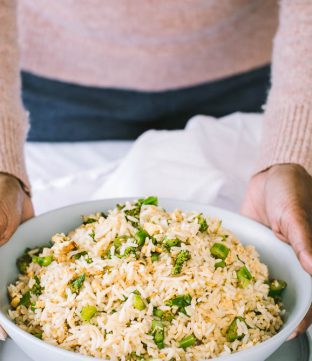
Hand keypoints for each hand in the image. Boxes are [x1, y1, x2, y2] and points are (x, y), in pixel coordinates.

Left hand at [241, 163, 311, 337]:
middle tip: (251, 326)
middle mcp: (289, 261)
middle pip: (284, 292)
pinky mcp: (251, 247)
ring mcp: (269, 255)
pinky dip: (234, 271)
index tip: (287, 331)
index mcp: (306, 257)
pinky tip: (219, 282)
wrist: (269, 175)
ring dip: (250, 294)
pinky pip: (243, 262)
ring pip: (261, 280)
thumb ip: (305, 240)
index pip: (309, 293)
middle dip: (271, 309)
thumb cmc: (291, 191)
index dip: (303, 314)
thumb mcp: (296, 215)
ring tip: (232, 312)